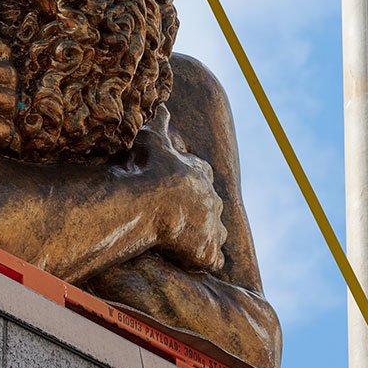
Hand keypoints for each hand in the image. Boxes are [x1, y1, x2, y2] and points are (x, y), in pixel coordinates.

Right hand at [124, 104, 225, 272]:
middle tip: (182, 218)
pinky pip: (212, 260)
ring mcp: (212, 227)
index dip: (190, 182)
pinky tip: (192, 261)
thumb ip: (160, 123)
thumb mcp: (153, 140)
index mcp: (200, 174)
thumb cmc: (150, 168)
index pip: (201, 175)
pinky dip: (204, 260)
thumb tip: (163, 105)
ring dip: (206, 236)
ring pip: (217, 232)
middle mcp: (212, 199)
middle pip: (212, 206)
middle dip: (200, 211)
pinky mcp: (207, 251)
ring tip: (189, 241)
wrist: (152, 201)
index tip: (178, 187)